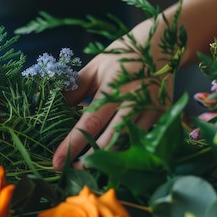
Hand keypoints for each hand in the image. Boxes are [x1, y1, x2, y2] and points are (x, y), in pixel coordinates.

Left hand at [52, 47, 167, 170]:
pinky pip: (143, 142)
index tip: (56, 161)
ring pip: (128, 146)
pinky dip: (126, 153)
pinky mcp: (164, 118)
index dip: (72, 144)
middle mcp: (135, 102)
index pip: (89, 122)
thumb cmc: (123, 55)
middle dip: (89, 160)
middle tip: (69, 171)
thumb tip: (53, 108)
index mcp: (114, 88)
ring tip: (87, 168)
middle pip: (110, 141)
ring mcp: (152, 111)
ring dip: (108, 161)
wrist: (162, 44)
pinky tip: (112, 160)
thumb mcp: (96, 67)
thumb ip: (76, 89)